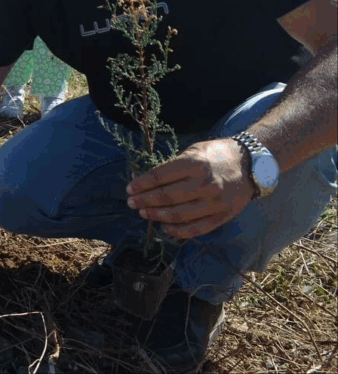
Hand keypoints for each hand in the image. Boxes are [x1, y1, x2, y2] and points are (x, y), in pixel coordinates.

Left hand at [126, 138, 255, 238]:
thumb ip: (172, 166)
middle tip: (132, 202)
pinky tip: (164, 227)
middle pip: (166, 197)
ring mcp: (215, 203)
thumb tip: (145, 180)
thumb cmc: (216, 155)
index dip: (141, 184)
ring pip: (178, 215)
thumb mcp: (193, 151)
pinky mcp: (223, 216)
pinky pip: (196, 229)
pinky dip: (177, 231)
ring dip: (156, 216)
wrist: (252, 165)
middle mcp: (205, 184)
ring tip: (143, 213)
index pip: (160, 177)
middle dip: (144, 201)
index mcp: (195, 164)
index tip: (130, 188)